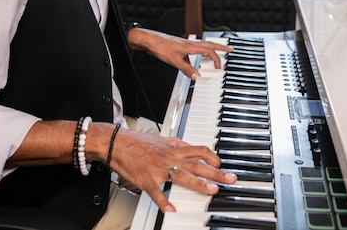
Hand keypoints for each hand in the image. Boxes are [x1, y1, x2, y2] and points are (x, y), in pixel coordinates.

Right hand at [92, 124, 237, 211]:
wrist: (116, 143)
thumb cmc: (136, 142)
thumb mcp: (160, 138)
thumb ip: (176, 143)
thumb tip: (188, 145)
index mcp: (173, 148)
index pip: (199, 150)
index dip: (214, 157)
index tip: (222, 165)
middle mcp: (169, 157)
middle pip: (198, 164)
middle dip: (216, 172)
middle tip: (230, 179)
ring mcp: (158, 169)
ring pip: (182, 175)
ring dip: (199, 183)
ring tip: (212, 190)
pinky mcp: (146, 179)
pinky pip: (156, 192)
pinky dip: (164, 201)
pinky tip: (172, 209)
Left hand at [127, 28, 232, 79]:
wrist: (149, 40)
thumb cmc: (160, 47)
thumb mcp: (174, 61)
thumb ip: (187, 69)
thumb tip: (198, 76)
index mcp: (191, 46)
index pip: (209, 52)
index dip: (216, 60)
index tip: (219, 68)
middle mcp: (190, 44)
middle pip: (210, 44)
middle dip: (222, 47)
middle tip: (231, 49)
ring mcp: (186, 44)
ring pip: (204, 45)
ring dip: (212, 49)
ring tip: (218, 54)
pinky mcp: (181, 46)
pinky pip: (195, 48)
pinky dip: (200, 53)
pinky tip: (196, 59)